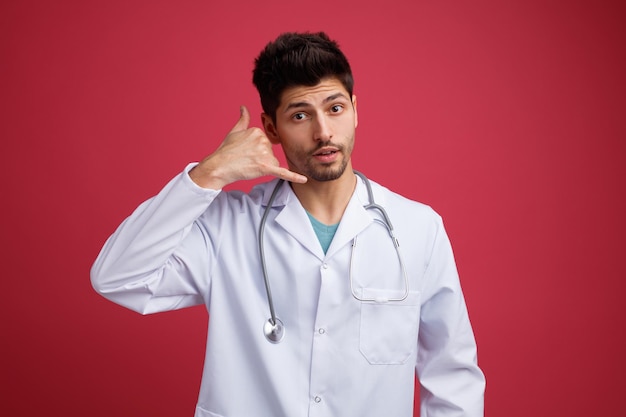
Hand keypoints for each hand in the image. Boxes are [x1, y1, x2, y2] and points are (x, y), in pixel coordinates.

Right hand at [189, 106, 306, 188]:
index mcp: (258, 131)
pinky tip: (304, 180)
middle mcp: (263, 141)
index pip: (265, 143)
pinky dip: (294, 177)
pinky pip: (283, 172)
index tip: (245, 152)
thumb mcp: (234, 131)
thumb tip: (243, 107)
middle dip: (260, 159)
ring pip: (273, 163)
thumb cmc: (226, 151)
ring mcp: (264, 154)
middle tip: (245, 160)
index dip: (256, 151)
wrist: (219, 166)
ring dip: (263, 167)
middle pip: (270, 153)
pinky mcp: (266, 167)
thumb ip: (243, 119)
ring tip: (248, 165)